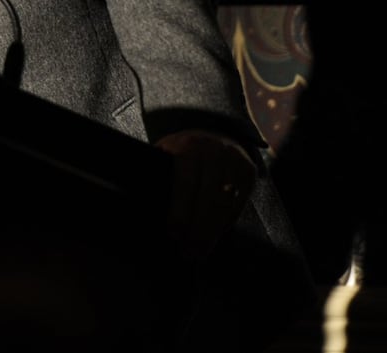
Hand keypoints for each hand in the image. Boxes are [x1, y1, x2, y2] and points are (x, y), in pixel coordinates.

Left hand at [154, 129, 257, 261]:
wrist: (210, 135)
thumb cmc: (179, 155)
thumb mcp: (164, 156)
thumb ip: (156, 176)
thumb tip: (138, 205)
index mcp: (186, 146)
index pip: (185, 181)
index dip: (180, 209)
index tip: (173, 232)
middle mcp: (212, 149)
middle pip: (208, 196)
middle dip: (198, 228)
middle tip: (189, 252)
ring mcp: (233, 158)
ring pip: (225, 202)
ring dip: (213, 231)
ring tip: (201, 250)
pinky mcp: (248, 169)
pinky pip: (239, 201)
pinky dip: (228, 221)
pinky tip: (216, 234)